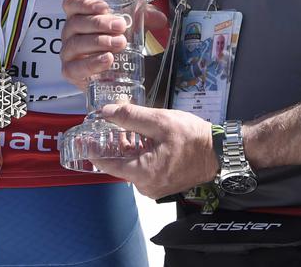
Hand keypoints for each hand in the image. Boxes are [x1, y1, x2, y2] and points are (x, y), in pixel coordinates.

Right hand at [60, 0, 166, 88]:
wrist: (114, 74)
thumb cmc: (117, 41)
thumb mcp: (131, 26)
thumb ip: (144, 18)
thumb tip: (160, 19)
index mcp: (80, 15)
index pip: (72, 3)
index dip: (85, 3)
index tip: (104, 7)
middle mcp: (70, 32)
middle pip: (76, 23)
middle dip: (99, 23)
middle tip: (120, 26)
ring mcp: (68, 52)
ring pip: (76, 44)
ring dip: (99, 42)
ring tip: (119, 43)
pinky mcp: (70, 71)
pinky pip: (75, 67)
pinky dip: (91, 63)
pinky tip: (108, 59)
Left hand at [92, 103, 218, 199]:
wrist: (219, 151)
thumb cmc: (193, 138)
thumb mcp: (159, 121)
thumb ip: (130, 117)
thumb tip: (106, 112)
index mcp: (143, 173)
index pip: (107, 164)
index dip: (92, 150)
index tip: (81, 139)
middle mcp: (146, 186)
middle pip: (119, 165)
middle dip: (111, 146)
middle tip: (103, 127)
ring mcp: (155, 188)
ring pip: (131, 166)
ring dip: (126, 149)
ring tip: (124, 129)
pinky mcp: (163, 184)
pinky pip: (143, 170)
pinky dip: (138, 155)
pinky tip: (140, 139)